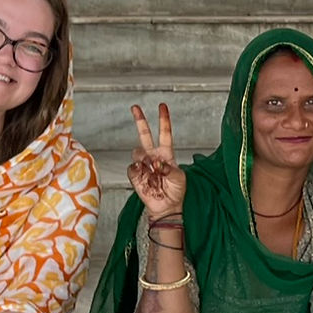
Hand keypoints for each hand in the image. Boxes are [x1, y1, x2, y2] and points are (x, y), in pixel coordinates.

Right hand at [128, 103, 185, 220]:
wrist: (166, 207)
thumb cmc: (176, 191)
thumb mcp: (179, 177)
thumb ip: (169, 167)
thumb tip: (157, 163)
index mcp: (166, 154)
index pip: (164, 133)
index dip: (164, 119)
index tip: (162, 106)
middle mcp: (153, 156)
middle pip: (144, 134)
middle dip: (140, 120)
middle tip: (135, 107)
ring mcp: (143, 165)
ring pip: (137, 152)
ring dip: (145, 160)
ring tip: (153, 172)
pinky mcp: (135, 175)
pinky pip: (133, 167)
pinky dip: (140, 172)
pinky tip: (146, 178)